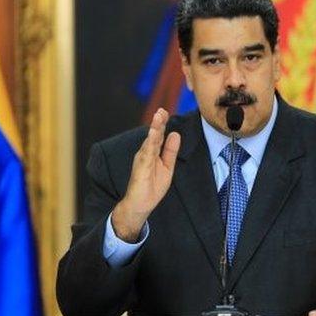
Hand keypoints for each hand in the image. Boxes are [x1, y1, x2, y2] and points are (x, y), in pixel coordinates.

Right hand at [111, 108, 180, 241]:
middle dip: (158, 122)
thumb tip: (175, 134)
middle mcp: (146, 153)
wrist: (140, 205)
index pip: (158, 135)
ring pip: (150, 141)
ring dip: (154, 128)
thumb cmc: (151, 187)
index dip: (162, 123)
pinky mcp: (141, 167)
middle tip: (162, 110)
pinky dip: (150, 142)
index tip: (165, 111)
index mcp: (152, 153)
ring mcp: (142, 159)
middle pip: (154, 134)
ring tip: (159, 116)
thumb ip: (170, 151)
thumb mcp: (167, 167)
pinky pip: (147, 153)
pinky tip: (153, 133)